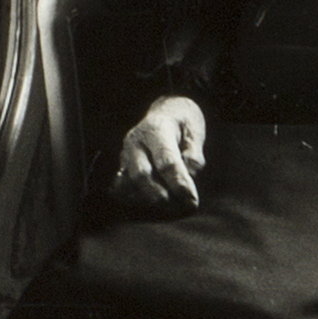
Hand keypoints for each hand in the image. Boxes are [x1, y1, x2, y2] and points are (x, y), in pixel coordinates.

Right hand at [112, 96, 206, 212]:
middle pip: (141, 175)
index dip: (179, 183)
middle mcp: (135, 141)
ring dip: (150, 199)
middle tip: (181, 205)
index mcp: (156, 129)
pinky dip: (138, 198)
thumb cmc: (183, 123)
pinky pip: (124, 187)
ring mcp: (125, 153)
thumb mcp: (195, 132)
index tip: (192, 200)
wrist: (165, 112)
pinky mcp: (122, 164)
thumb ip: (193, 155)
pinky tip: (153, 203)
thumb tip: (188, 177)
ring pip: (130, 184)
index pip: (166, 161)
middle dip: (160, 195)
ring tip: (171, 206)